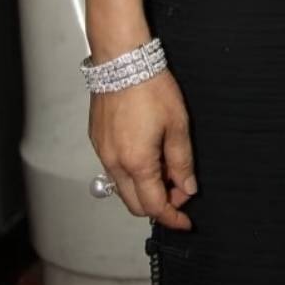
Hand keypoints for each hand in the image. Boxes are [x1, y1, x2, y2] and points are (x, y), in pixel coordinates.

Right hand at [89, 72, 196, 229]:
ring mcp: (103, 153)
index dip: (172, 217)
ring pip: (123, 188)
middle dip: (159, 205)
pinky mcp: (97, 142)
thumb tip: (187, 187)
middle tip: (180, 192)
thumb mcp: (178, 125)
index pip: (154, 206)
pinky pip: (114, 171)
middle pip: (135, 204)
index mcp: (137, 163)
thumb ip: (182, 161)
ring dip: (145, 189)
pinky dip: (132, 174)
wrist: (122, 62)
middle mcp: (114, 164)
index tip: (185, 221)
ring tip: (168, 170)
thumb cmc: (150, 87)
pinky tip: (149, 157)